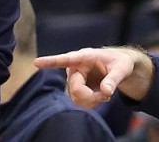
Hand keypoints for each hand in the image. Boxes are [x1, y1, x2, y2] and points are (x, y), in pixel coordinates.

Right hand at [33, 47, 151, 106]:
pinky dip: (91, 103)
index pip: (65, 59)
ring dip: (92, 101)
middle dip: (92, 97)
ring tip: (105, 94)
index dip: (50, 62)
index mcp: (84, 57)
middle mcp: (75, 67)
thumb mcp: (122, 69)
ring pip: (75, 96)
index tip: (36, 62)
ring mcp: (74, 78)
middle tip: (108, 96)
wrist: (119, 67)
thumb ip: (114, 80)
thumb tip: (106, 92)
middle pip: (75, 88)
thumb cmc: (120, 63)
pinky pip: (78, 100)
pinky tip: (100, 96)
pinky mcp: (76, 86)